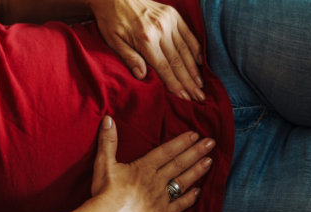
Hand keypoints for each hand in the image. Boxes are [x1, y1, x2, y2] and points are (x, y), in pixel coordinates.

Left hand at [90, 0, 204, 100]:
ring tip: (200, 85)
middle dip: (188, 82)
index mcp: (145, 39)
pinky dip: (196, 49)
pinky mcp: (173, 14)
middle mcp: (160, 30)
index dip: (175, 84)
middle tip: (198, 97)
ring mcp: (169, 21)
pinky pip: (188, 34)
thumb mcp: (113, 41)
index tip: (184, 98)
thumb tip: (142, 76)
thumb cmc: (111, 21)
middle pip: (178, 61)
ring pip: (185, 50)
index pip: (164, 67)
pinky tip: (200, 63)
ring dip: (194, 69)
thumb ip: (129, 58)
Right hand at [90, 116, 213, 211]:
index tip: (195, 134)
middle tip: (211, 142)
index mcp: (144, 168)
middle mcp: (156, 181)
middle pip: (179, 164)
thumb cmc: (105, 193)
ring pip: (183, 182)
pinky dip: (189, 199)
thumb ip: (108, 141)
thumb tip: (108, 119)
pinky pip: (179, 205)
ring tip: (210, 162)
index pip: (167, 152)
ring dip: (197, 171)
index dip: (182, 142)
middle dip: (196, 152)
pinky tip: (198, 192)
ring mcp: (161, 199)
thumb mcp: (104, 164)